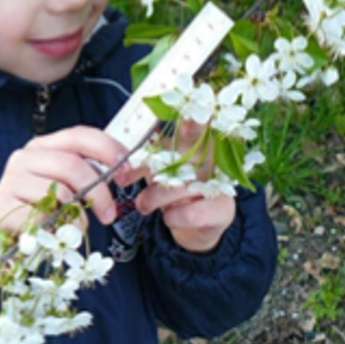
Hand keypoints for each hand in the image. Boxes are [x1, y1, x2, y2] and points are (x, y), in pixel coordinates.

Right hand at [0, 126, 136, 234]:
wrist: (6, 237)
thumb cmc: (41, 209)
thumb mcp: (65, 185)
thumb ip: (87, 174)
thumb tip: (122, 172)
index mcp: (42, 147)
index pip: (79, 136)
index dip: (107, 149)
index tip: (126, 171)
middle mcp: (23, 158)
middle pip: (72, 165)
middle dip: (99, 193)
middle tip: (109, 215)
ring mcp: (9, 181)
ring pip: (59, 193)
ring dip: (77, 216)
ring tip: (74, 227)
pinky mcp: (0, 207)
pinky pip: (41, 217)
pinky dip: (55, 229)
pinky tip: (51, 233)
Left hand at [138, 120, 234, 253]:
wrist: (193, 221)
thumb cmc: (174, 190)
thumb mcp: (156, 171)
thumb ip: (142, 165)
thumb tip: (121, 170)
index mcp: (199, 146)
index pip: (198, 127)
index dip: (193, 122)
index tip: (182, 122)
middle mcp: (214, 161)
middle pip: (185, 158)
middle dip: (152, 172)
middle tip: (127, 182)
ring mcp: (221, 185)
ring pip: (186, 185)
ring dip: (156, 197)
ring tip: (143, 205)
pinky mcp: (222, 209)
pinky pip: (195, 212)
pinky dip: (175, 217)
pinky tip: (169, 217)